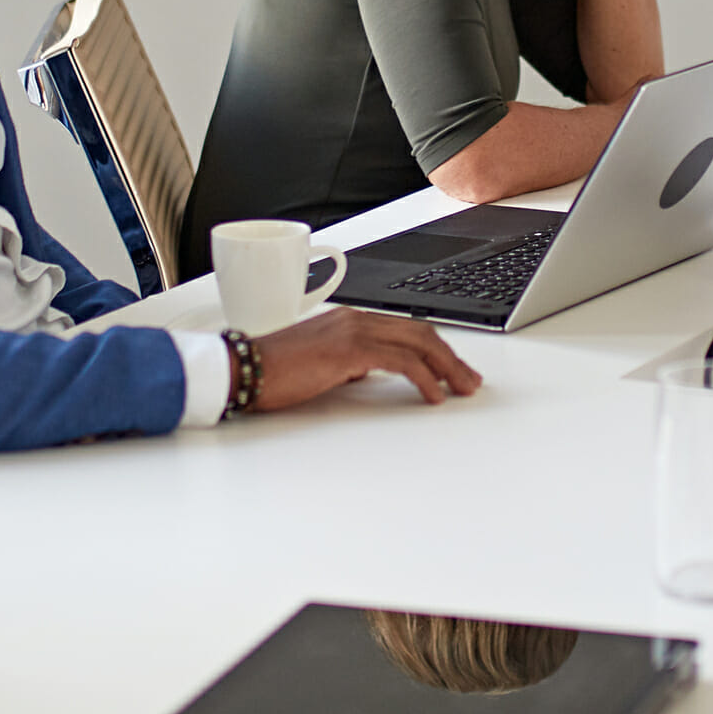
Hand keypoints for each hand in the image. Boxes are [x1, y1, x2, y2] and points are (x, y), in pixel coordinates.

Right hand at [248, 307, 484, 412]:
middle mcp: (356, 319)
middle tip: (470, 381)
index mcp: (351, 320)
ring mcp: (354, 331)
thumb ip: (347, 363)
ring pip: (418, 343)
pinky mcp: (349, 350)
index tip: (453, 370)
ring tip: (462, 388)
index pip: (406, 330)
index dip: (436, 349)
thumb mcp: (321, 366)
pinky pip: (401, 361)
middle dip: (451, 357)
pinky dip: (424, 377)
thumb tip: (367, 373)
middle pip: (420, 333)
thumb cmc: (274, 371)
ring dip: (447, 367)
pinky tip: (434, 394)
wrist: (243, 369)